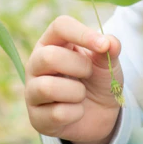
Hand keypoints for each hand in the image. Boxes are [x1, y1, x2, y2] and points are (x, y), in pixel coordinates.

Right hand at [25, 15, 123, 143]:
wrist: (100, 116)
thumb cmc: (98, 81)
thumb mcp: (108, 64)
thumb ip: (110, 50)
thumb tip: (110, 43)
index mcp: (52, 43)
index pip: (60, 26)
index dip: (82, 33)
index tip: (103, 45)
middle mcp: (36, 64)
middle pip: (49, 56)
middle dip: (79, 67)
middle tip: (89, 74)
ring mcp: (32, 91)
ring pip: (48, 88)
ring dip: (77, 93)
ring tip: (81, 95)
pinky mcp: (36, 117)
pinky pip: (57, 114)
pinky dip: (76, 113)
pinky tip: (76, 112)